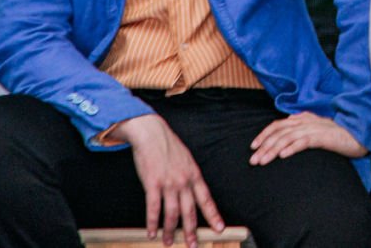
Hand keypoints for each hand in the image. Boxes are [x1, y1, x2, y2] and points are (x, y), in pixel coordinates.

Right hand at [115, 113, 225, 247]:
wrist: (152, 134)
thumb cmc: (168, 147)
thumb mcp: (186, 160)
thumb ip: (190, 177)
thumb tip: (193, 193)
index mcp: (194, 175)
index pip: (206, 199)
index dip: (213, 215)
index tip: (219, 229)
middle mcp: (184, 181)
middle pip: (190, 211)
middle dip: (191, 231)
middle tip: (192, 245)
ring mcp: (169, 183)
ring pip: (172, 214)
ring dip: (170, 231)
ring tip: (168, 243)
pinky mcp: (152, 184)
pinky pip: (153, 208)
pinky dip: (152, 223)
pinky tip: (151, 233)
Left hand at [248, 112, 366, 165]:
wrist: (359, 135)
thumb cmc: (338, 136)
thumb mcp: (317, 131)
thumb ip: (303, 130)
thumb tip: (286, 135)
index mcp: (303, 119)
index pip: (278, 124)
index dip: (264, 134)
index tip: (253, 147)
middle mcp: (306, 121)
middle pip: (279, 131)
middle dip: (264, 146)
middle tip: (253, 160)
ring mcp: (314, 128)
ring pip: (287, 137)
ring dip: (272, 149)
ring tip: (263, 161)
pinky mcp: (323, 137)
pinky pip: (303, 141)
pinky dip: (291, 148)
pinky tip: (282, 156)